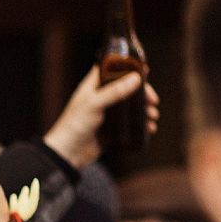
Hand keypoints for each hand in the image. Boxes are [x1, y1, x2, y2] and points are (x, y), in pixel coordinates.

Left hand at [42, 66, 161, 169]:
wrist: (67, 154)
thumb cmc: (74, 125)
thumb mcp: (94, 104)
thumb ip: (114, 91)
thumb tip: (135, 78)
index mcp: (92, 87)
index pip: (112, 70)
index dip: (128, 68)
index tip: (145, 71)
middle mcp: (99, 98)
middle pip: (126, 89)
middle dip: (142, 94)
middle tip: (153, 101)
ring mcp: (105, 114)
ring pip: (129, 107)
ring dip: (143, 110)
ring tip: (153, 117)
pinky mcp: (108, 130)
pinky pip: (128, 124)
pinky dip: (139, 125)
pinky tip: (149, 129)